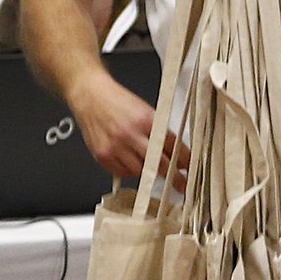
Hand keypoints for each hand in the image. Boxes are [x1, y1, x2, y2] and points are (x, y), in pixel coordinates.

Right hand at [68, 68, 180, 184]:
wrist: (90, 94)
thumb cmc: (116, 100)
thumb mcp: (144, 109)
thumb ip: (158, 129)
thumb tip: (175, 150)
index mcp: (145, 120)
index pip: (172, 144)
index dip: (184, 158)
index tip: (190, 167)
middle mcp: (130, 134)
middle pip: (159, 163)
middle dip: (174, 176)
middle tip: (182, 184)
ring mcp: (115, 146)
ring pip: (140, 172)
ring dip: (147, 171)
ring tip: (146, 162)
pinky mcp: (103, 155)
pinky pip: (122, 173)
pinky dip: (129, 171)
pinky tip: (129, 161)